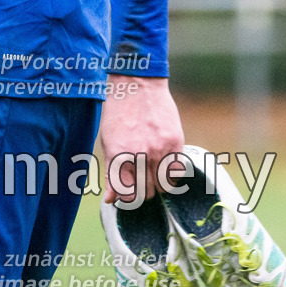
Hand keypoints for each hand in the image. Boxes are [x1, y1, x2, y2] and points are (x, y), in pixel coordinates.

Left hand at [99, 75, 184, 204]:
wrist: (137, 86)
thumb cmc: (118, 115)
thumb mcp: (108, 144)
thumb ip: (111, 174)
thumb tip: (110, 200)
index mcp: (119, 158)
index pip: (128, 196)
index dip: (128, 198)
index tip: (129, 192)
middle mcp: (139, 157)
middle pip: (146, 193)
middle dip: (143, 192)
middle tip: (141, 182)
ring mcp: (159, 150)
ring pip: (164, 186)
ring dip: (158, 184)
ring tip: (153, 173)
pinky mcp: (175, 142)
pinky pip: (178, 171)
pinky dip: (172, 173)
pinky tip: (165, 165)